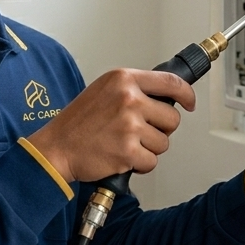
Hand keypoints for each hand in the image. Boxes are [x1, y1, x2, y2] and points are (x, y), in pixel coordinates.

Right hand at [29, 69, 195, 181]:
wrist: (56, 148)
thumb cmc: (77, 123)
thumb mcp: (103, 91)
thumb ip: (132, 90)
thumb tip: (164, 98)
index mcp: (123, 79)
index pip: (171, 82)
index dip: (186, 95)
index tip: (189, 103)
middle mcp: (128, 98)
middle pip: (172, 118)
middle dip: (161, 130)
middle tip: (139, 133)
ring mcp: (129, 125)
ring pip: (163, 142)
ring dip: (148, 149)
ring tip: (123, 144)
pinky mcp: (128, 151)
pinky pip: (152, 162)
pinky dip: (139, 165)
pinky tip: (120, 157)